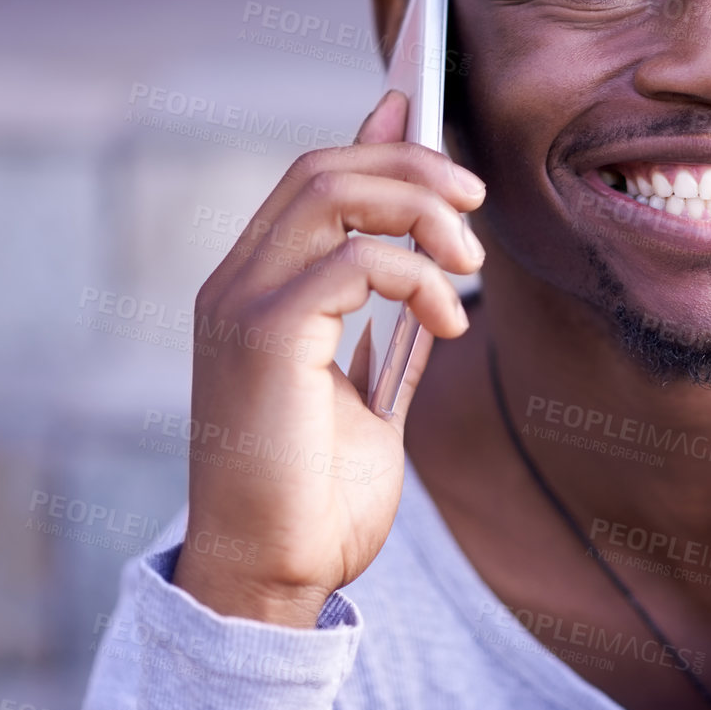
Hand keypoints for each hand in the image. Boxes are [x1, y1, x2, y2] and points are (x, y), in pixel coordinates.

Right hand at [173, 90, 484, 625]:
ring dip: (418, 211)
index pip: (312, 177)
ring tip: (465, 266)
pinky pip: (349, 260)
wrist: (274, 579)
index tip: (437, 130)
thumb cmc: (318, 493)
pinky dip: (414, 276)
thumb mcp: (370, 381)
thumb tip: (419, 244)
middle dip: (413, 167)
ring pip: (330, 191)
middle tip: (475, 207)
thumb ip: (389, 308)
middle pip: (323, 167)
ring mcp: (241, 306)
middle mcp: (236, 284)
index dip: (378, 142)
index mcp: (256, 289)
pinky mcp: (262, 337)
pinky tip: (445, 322)